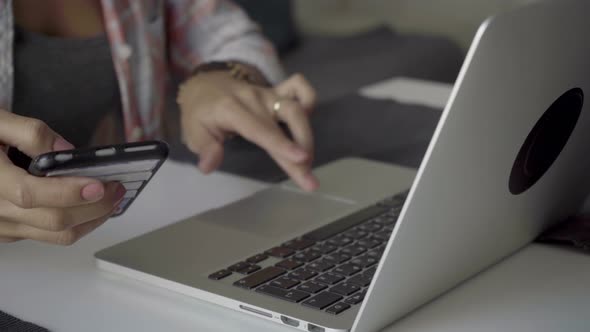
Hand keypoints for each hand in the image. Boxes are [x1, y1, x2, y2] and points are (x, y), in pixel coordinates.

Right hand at [0, 111, 125, 244]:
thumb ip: (29, 132)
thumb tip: (66, 149)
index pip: (33, 194)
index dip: (70, 192)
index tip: (100, 184)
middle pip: (54, 221)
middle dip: (95, 207)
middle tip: (118, 188)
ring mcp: (1, 226)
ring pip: (55, 235)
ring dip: (91, 220)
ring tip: (112, 199)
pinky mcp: (8, 232)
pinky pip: (48, 236)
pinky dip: (76, 224)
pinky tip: (89, 207)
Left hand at [177, 72, 318, 190]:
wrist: (204, 84)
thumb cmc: (200, 113)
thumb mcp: (193, 132)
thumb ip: (204, 148)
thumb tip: (209, 166)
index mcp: (232, 109)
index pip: (260, 129)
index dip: (281, 144)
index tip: (301, 159)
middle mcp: (254, 98)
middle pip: (285, 120)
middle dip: (301, 150)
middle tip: (308, 179)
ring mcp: (267, 93)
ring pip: (297, 107)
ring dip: (307, 134)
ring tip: (307, 162)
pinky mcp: (276, 91)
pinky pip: (299, 87)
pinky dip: (309, 99)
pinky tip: (308, 122)